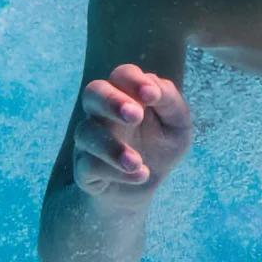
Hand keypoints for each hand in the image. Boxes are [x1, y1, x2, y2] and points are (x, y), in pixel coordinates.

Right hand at [73, 64, 191, 197]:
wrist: (147, 186)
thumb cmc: (161, 146)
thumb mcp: (178, 125)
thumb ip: (171, 102)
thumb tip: (155, 89)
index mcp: (126, 94)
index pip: (122, 75)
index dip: (135, 81)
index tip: (152, 96)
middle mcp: (102, 112)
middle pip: (93, 92)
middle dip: (112, 101)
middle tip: (135, 115)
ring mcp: (89, 140)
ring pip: (86, 132)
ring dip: (112, 147)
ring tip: (137, 161)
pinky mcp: (84, 168)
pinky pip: (89, 166)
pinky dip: (114, 171)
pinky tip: (140, 175)